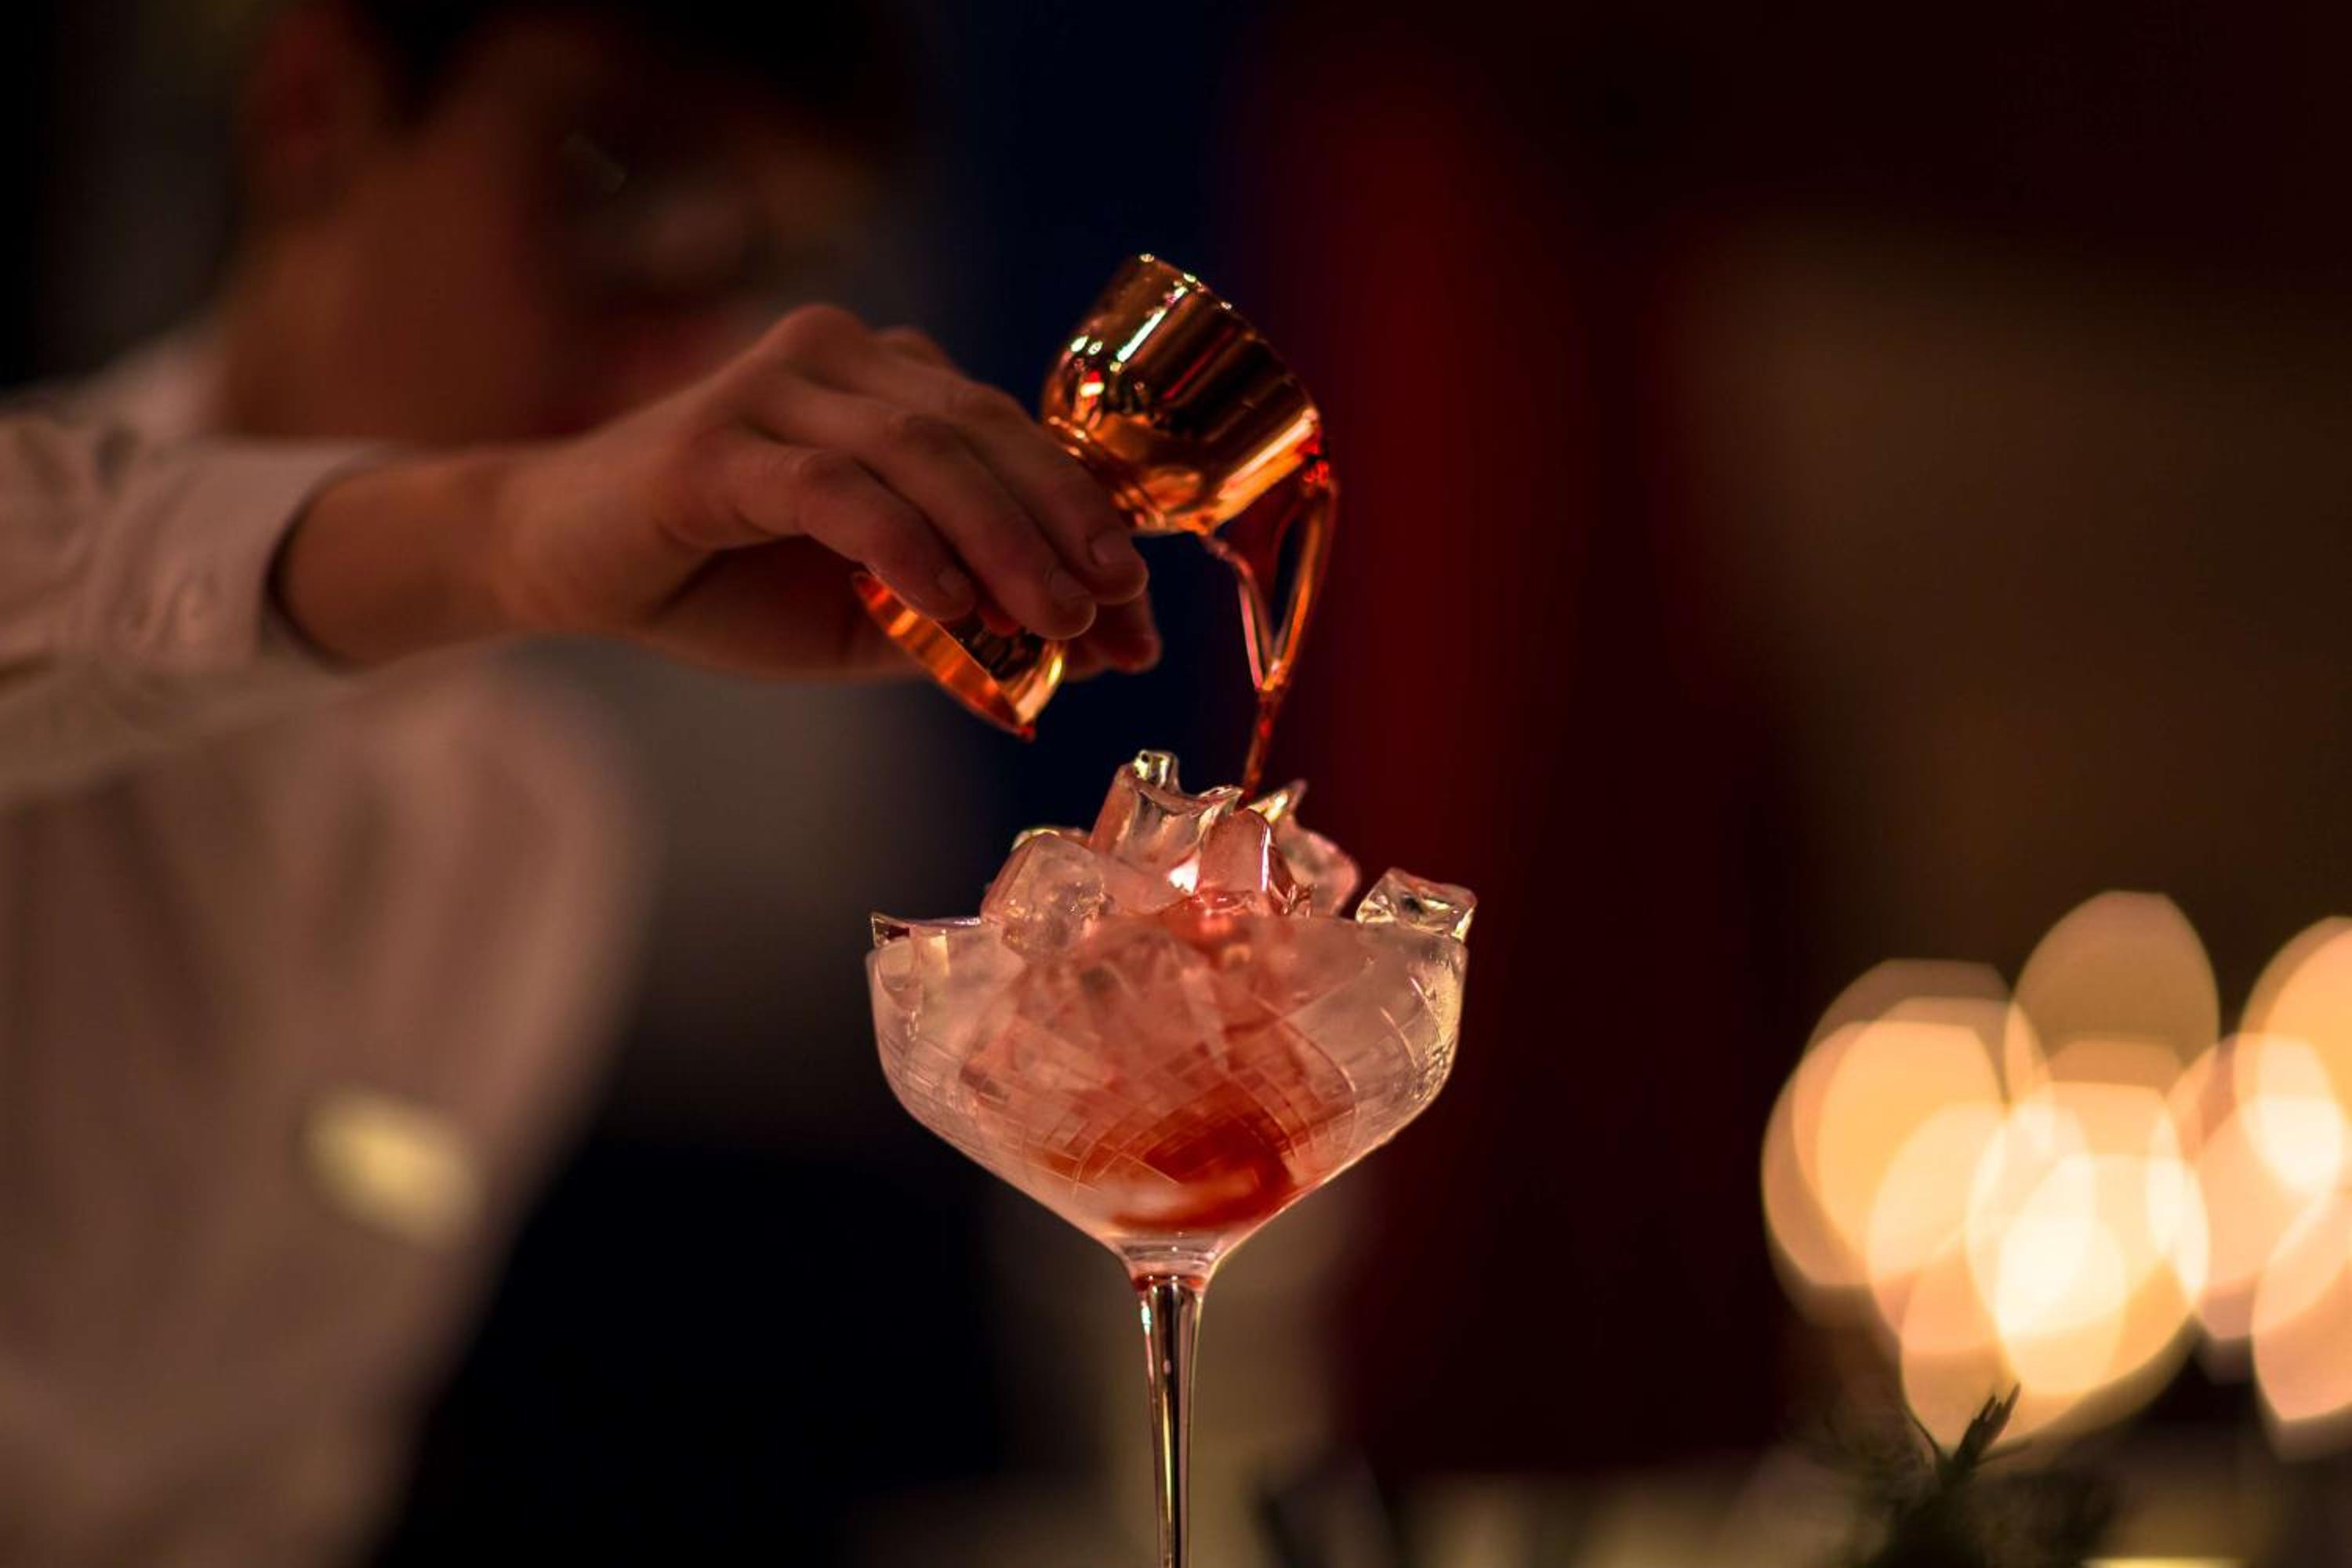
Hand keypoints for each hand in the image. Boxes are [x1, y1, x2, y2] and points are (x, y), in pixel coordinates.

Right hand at [279, 305, 1159, 676]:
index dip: (1086, 523)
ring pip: (923, 455)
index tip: (1139, 617)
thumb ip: (966, 620)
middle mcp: (840, 358)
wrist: (562, 565)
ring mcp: (775, 387)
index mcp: (888, 382)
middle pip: (984, 434)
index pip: (1012, 439)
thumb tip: (1091, 653)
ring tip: (1055, 623)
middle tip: (1115, 615)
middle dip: (1064, 531)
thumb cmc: (722, 585)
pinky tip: (951, 606)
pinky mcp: (716, 442)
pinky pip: (835, 489)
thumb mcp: (866, 618)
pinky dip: (904, 547)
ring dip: (1002, 544)